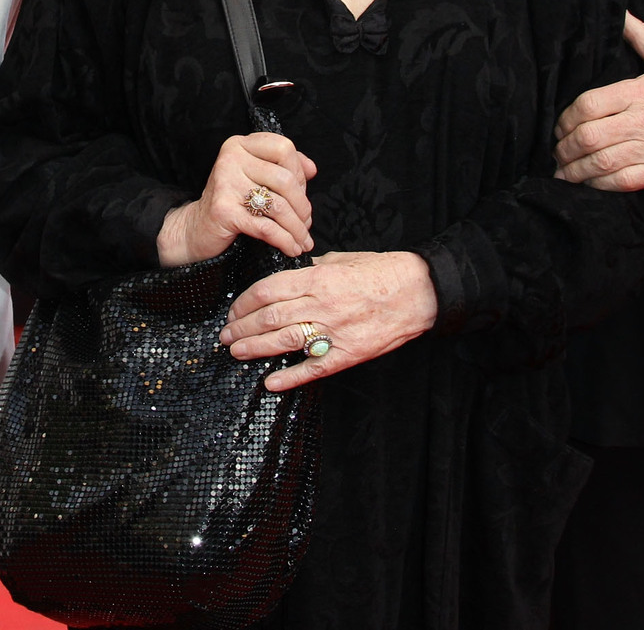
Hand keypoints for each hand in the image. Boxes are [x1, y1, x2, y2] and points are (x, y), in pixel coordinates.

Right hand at [157, 131, 318, 265]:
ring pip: (278, 205)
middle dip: (302, 206)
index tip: (302, 192)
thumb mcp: (254, 177)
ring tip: (303, 239)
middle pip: (285, 179)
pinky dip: (285, 240)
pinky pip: (266, 227)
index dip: (299, 172)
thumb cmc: (231, 202)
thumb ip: (283, 167)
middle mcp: (230, 158)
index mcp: (240, 144)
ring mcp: (225, 183)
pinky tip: (292, 248)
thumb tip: (312, 169)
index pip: (283, 148)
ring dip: (297, 227)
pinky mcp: (223, 211)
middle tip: (306, 223)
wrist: (196, 228)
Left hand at [222, 251, 435, 392]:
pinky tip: (271, 382)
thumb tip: (286, 275)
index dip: (244, 302)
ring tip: (237, 351)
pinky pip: (314, 368)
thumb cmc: (380, 272)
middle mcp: (322, 305)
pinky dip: (290, 377)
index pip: (268, 290)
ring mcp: (335, 331)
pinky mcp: (348, 354)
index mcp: (318, 279)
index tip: (233, 310)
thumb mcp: (341, 260)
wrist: (418, 292)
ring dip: (256, 348)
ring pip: (285, 341)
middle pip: (270, 317)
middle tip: (225, 335)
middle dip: (242, 327)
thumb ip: (311, 269)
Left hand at [555, 13, 643, 188]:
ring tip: (563, 171)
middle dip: (564, 147)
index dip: (565, 119)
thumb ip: (639, 36)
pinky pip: (621, 182)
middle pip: (588, 136)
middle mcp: (641, 121)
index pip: (587, 105)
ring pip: (600, 162)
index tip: (560, 126)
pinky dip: (599, 185)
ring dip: (575, 170)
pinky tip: (588, 183)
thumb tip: (621, 15)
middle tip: (556, 151)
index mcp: (638, 92)